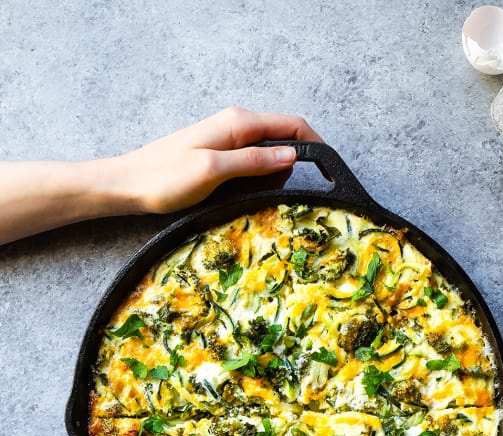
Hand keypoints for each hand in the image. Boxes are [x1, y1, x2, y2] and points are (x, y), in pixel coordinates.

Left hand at [111, 107, 322, 213]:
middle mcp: (236, 126)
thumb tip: (292, 155)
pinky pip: (252, 166)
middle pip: (282, 140)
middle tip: (279, 196)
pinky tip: (242, 197)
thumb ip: (254, 161)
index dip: (315, 145)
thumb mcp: (214, 170)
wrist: (128, 185)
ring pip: (268, 156)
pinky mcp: (220, 157)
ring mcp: (227, 141)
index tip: (329, 172)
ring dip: (272, 178)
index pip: (292, 125)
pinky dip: (256, 181)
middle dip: (291, 168)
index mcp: (238, 123)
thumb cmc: (165, 178)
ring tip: (255, 199)